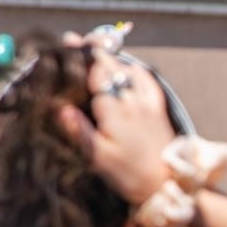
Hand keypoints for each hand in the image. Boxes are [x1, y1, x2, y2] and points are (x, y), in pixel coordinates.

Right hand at [55, 52, 175, 205]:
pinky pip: (148, 81)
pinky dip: (135, 70)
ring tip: (96, 50)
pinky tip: (128, 67)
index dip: (82, 56)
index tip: (67, 42)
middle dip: (94, 52)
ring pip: (129, 71)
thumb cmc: (129, 175)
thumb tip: (59, 107)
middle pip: (112, 67)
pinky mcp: (159, 110)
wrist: (167, 185)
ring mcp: (149, 103)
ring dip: (112, 59)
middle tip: (75, 41)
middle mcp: (133, 101)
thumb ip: (78, 131)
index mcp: (115, 111)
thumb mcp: (97, 158)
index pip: (97, 74)